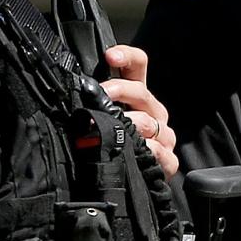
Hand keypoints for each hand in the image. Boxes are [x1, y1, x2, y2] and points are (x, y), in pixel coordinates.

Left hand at [99, 44, 178, 177]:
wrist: (129, 183)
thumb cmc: (110, 143)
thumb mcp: (100, 118)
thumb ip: (92, 103)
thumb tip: (72, 90)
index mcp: (137, 96)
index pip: (138, 65)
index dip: (126, 56)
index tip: (110, 56)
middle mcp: (153, 111)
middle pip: (141, 92)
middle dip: (118, 91)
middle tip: (100, 97)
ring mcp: (163, 135)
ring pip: (149, 123)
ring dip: (129, 126)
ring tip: (111, 133)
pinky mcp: (169, 160)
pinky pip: (162, 153)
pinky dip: (149, 153)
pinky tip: (137, 155)